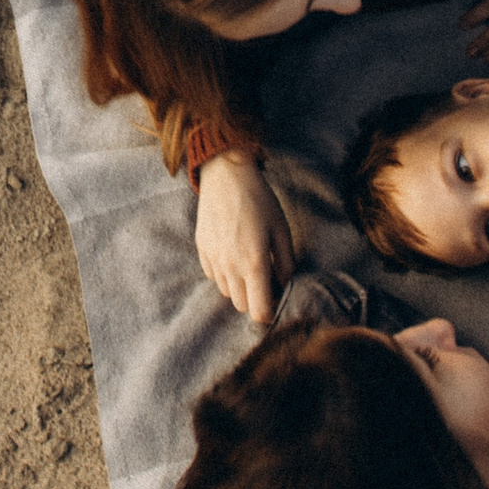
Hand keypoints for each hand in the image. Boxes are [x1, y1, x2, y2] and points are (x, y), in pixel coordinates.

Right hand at [195, 148, 295, 326]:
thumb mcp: (282, 230)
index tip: (276, 301)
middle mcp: (230, 266)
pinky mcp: (202, 250)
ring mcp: (213, 259)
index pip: (259, 311)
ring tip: (249, 264)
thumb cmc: (259, 200)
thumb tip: (283, 284)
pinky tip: (233, 253)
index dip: (270, 313)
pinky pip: (213, 275)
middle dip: (255, 299)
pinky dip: (225, 273)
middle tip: (266, 279)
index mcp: (254, 263)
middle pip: (242, 305)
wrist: (226, 175)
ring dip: (239, 287)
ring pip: (226, 292)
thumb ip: (286, 263)